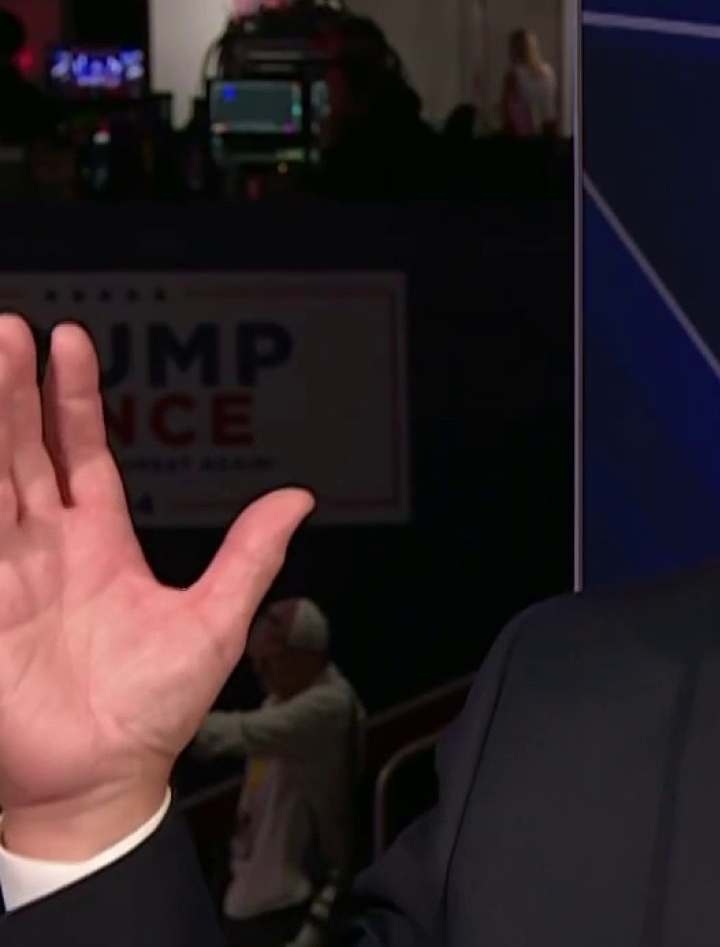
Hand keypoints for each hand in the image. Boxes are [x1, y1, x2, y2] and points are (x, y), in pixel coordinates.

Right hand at [0, 316, 312, 857]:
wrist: (100, 781)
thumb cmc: (152, 710)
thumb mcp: (214, 621)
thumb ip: (250, 555)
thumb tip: (300, 497)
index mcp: (99, 544)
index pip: (80, 455)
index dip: (71, 400)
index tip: (69, 340)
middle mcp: (44, 548)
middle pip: (21, 452)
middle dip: (13, 392)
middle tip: (9, 330)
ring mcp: (3, 575)